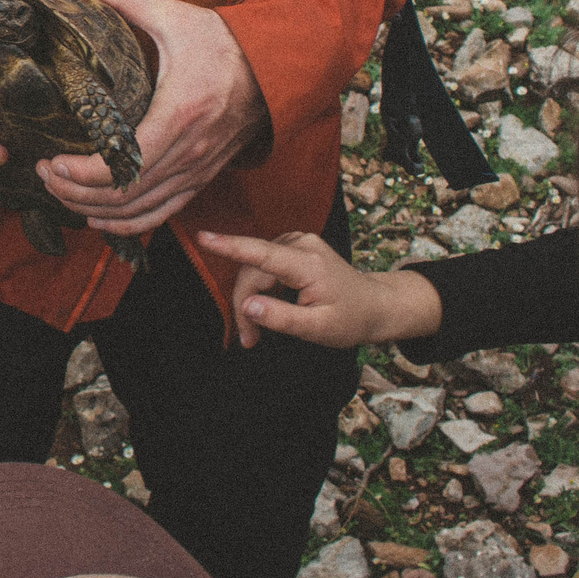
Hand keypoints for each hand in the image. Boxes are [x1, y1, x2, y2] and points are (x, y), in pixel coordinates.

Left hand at [39, 0, 269, 237]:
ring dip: (95, 209)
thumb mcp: (176, 17)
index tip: (51, 161)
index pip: (124, 165)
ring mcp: (197, 170)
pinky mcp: (201, 177)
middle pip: (125, 196)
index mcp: (179, 115)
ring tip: (60, 191)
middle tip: (44, 174)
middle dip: (76, 192)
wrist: (279, 67)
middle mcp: (189, 152)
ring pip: (140, 211)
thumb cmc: (226, 44)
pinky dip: (127, 222)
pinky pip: (162, 213)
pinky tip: (98, 215)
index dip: (82, 174)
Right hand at [197, 228, 442, 348]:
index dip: (229, 246)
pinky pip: (265, 265)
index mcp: (308, 264)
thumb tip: (248, 306)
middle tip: (247, 340)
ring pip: (256, 269)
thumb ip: (281, 317)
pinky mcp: (295, 246)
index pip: (261, 253)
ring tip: (256, 332)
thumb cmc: (351, 318)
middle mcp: (302, 245)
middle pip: (254, 271)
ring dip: (250, 298)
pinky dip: (261, 289)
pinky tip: (269, 308)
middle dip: (244, 305)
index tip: (203, 237)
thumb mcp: (318, 329)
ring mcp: (299, 242)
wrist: (375, 305)